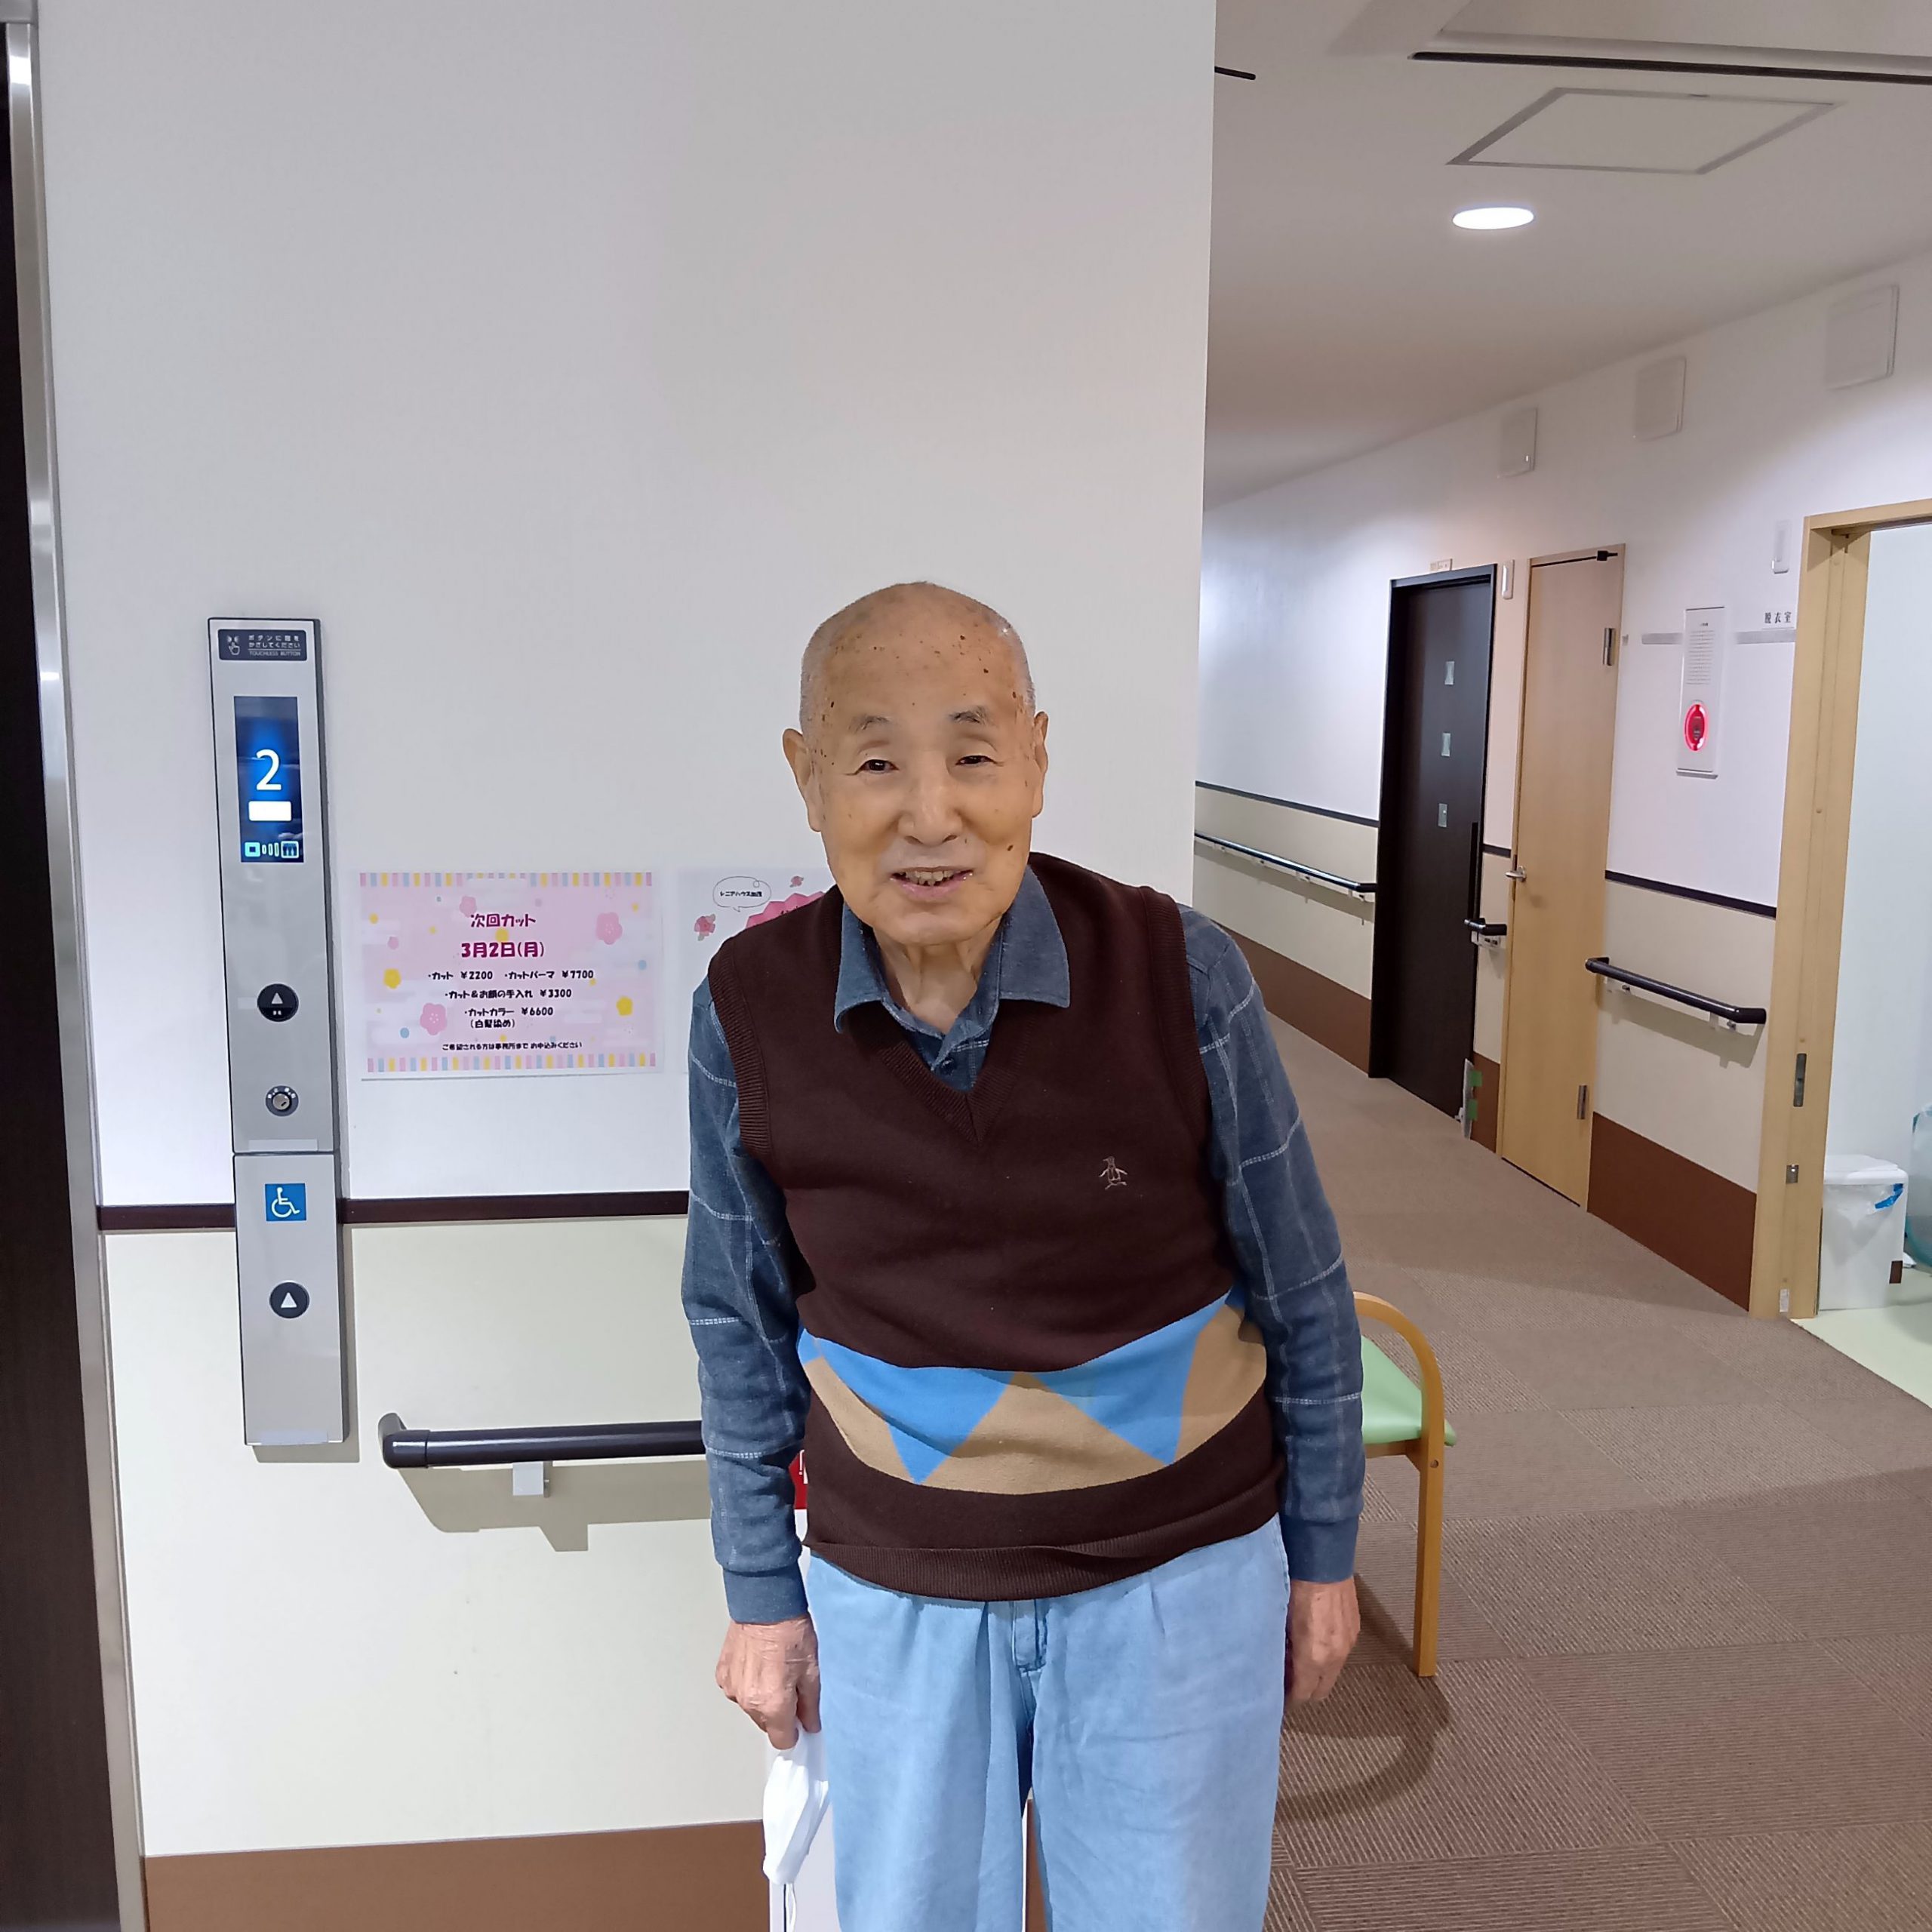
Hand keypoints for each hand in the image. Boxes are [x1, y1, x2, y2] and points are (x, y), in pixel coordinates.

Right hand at [716, 1614, 820, 1747]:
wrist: (763, 1602)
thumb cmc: (790, 1631)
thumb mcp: (812, 1670)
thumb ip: (810, 1705)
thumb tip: (810, 1725)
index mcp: (773, 1704)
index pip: (782, 1741)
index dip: (794, 1732)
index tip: (800, 1719)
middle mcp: (748, 1702)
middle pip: (766, 1725)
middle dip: (779, 1712)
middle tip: (789, 1683)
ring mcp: (732, 1689)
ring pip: (751, 1708)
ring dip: (762, 1698)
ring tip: (772, 1668)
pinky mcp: (722, 1675)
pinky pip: (738, 1691)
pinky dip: (748, 1684)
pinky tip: (757, 1662)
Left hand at [1286, 1577, 1358, 1702]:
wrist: (1322, 1559)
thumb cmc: (1294, 1586)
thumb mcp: (1280, 1622)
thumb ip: (1282, 1649)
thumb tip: (1279, 1663)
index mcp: (1314, 1656)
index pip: (1303, 1694)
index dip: (1289, 1697)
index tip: (1277, 1694)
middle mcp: (1335, 1655)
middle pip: (1321, 1690)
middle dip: (1304, 1689)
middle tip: (1287, 1678)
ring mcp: (1348, 1642)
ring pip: (1332, 1672)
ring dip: (1317, 1671)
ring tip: (1298, 1655)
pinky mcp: (1355, 1629)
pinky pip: (1340, 1653)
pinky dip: (1328, 1654)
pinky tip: (1314, 1638)